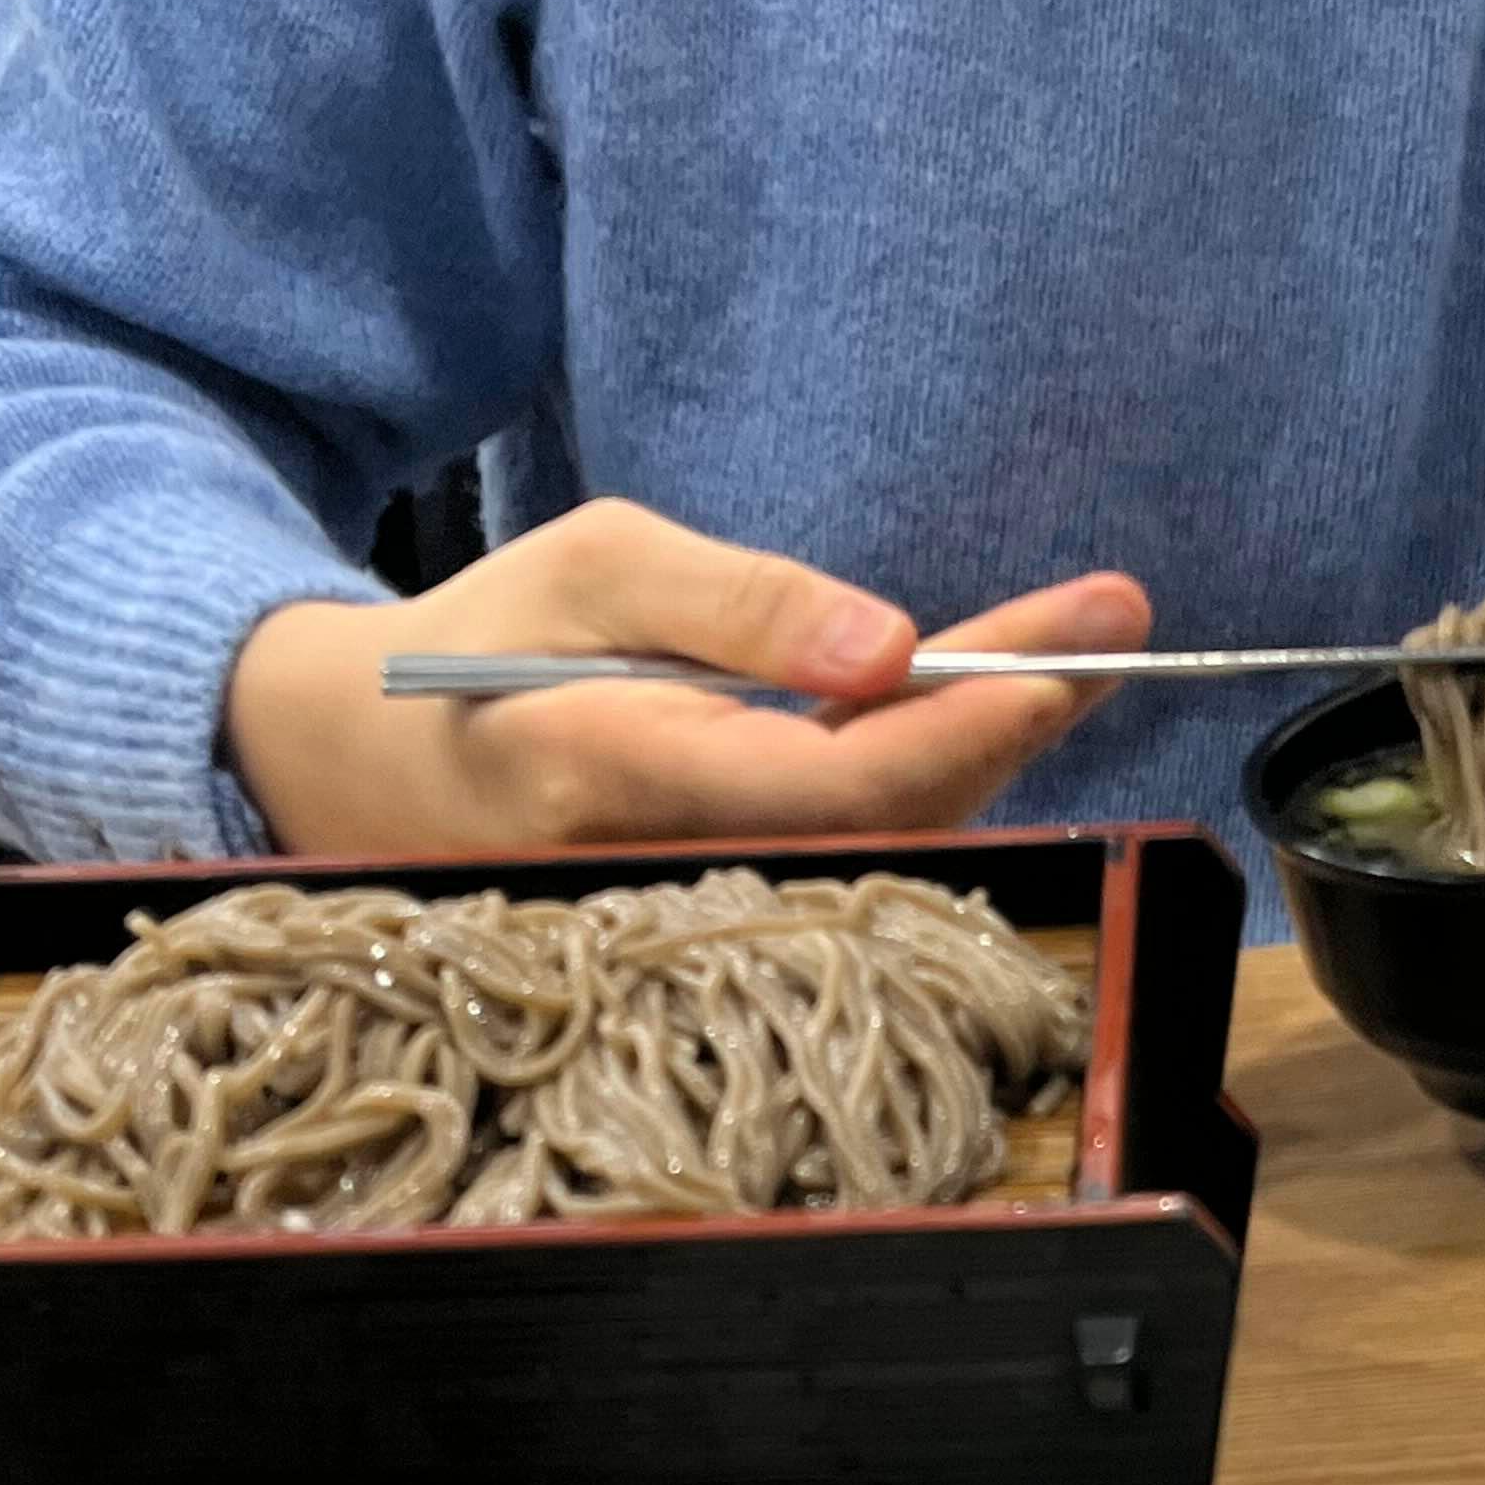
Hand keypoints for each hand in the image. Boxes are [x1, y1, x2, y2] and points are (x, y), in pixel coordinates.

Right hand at [226, 500, 1149, 858]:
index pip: (848, 778)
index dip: (974, 721)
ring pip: (894, 848)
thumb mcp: (595, 565)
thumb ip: (743, 602)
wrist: (368, 772)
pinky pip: (861, 858)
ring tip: (1084, 642)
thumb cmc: (485, 647)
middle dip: (1017, 715)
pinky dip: (933, 780)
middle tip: (1117, 619)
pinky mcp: (732, 919)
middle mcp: (681, 874)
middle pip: (900, 820)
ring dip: (993, 748)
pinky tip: (988, 709)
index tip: (1074, 649)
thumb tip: (893, 645)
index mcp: (628, 775)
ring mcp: (710, 915)